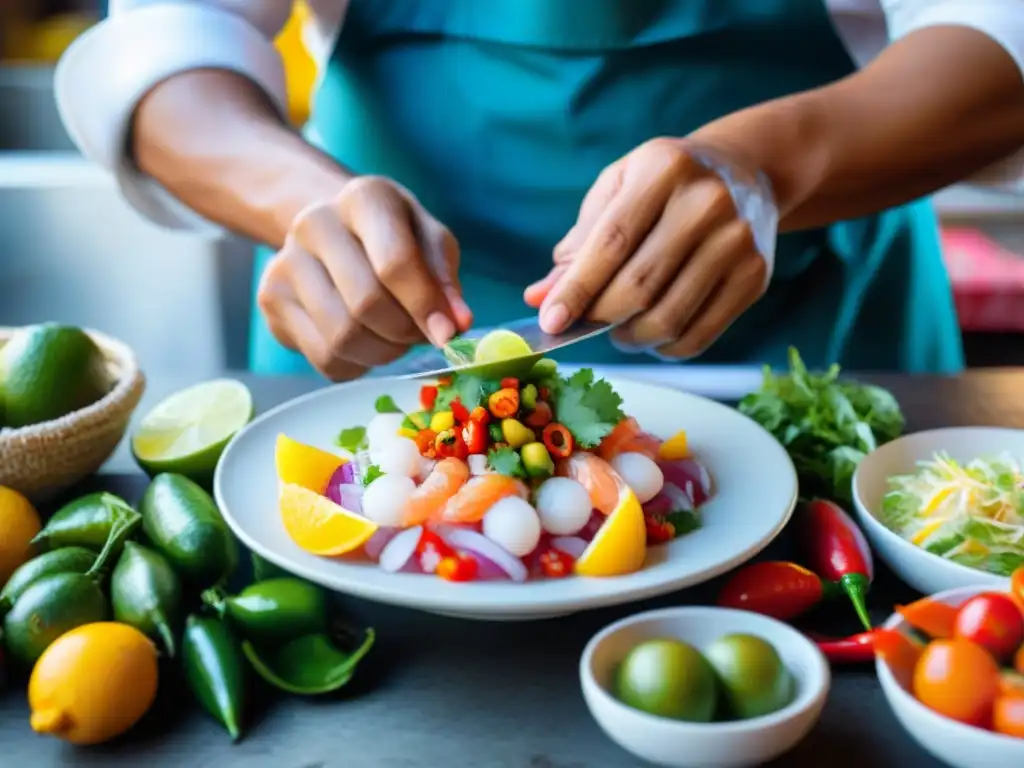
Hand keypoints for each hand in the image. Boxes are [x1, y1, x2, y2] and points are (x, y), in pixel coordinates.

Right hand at [258, 176, 472, 379]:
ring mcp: (285, 261)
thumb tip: (455, 325)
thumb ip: (445, 281)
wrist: (334, 231)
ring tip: (394, 337)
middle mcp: (315, 223)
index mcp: (364, 198)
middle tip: (418, 334)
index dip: (425, 306)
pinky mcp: (271, 299)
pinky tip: (365, 342)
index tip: (447, 335)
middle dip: (404, 332)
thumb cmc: (394, 237)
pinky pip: (323, 358)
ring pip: (342, 337)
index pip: (395, 262)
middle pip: (366, 304)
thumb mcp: (430, 243)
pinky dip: (356, 364)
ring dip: (382, 352)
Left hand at [524, 138, 768, 358]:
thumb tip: (539, 297)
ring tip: (619, 330)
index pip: (611, 243)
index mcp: (663, 169)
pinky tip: (652, 336)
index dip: (577, 288)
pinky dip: (666, 348)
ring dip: (631, 338)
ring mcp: (737, 240)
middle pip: (639, 285)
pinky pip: (700, 335)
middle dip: (601, 317)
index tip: (551, 321)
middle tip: (584, 325)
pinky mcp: (756, 275)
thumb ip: (579, 242)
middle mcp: (706, 202)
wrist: (745, 171)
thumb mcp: (618, 190)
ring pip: (669, 317)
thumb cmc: (664, 184)